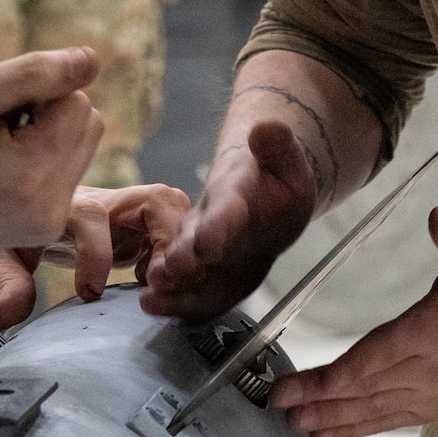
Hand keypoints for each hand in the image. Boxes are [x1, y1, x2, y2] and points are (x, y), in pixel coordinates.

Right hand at [0, 48, 103, 261]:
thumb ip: (33, 73)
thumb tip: (92, 59)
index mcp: (34, 175)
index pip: (77, 99)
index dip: (35, 91)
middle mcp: (52, 208)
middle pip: (87, 122)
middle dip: (46, 111)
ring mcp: (49, 223)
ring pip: (80, 144)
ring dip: (44, 133)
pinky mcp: (44, 228)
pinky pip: (65, 170)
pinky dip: (38, 156)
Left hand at [0, 181, 191, 327]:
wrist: (50, 202)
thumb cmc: (35, 227)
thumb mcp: (12, 253)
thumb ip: (10, 283)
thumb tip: (1, 318)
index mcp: (71, 203)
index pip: (89, 216)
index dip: (94, 253)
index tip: (89, 293)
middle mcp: (111, 198)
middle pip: (155, 199)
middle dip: (165, 239)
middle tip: (154, 283)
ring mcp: (138, 205)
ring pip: (177, 208)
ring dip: (181, 247)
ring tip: (161, 284)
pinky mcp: (156, 219)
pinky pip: (186, 226)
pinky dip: (186, 253)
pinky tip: (161, 281)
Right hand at [139, 119, 317, 322]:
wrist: (262, 196)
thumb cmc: (276, 180)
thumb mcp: (287, 160)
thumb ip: (279, 145)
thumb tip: (267, 127)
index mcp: (234, 194)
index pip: (226, 209)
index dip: (216, 226)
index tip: (206, 243)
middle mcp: (208, 221)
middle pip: (192, 239)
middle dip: (180, 258)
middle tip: (165, 273)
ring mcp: (202, 248)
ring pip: (185, 267)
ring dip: (171, 284)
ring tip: (150, 299)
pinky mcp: (206, 272)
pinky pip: (193, 289)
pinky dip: (177, 302)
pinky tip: (156, 310)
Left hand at [272, 207, 437, 436]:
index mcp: (433, 332)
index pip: (376, 358)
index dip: (336, 376)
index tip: (300, 384)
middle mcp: (428, 370)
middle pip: (363, 390)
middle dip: (317, 399)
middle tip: (275, 404)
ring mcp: (430, 394)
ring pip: (372, 411)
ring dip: (330, 419)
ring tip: (292, 424)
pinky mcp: (433, 407)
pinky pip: (387, 421)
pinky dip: (355, 429)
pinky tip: (326, 432)